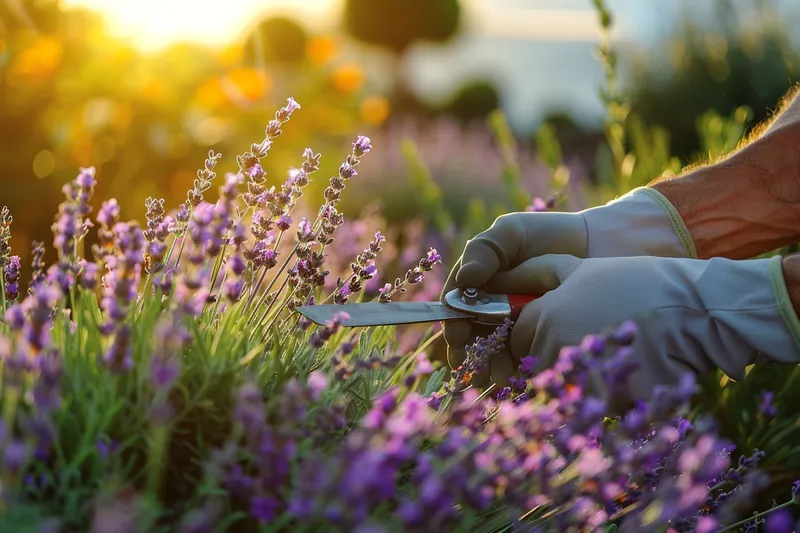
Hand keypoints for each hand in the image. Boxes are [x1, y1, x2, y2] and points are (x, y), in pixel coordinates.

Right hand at [440, 187, 696, 386]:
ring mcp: (515, 324)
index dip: (454, 323)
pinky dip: (517, 369)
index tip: (459, 337)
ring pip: (496, 351)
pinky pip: (523, 356)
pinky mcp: (539, 337)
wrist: (596, 246)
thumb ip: (485, 250)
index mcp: (478, 283)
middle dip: (472, 355)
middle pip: (473, 335)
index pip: (458, 307)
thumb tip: (465, 280)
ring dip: (491, 366)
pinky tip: (517, 379)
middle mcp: (492, 306)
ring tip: (498, 378)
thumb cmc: (549, 233)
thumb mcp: (512, 232)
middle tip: (476, 369)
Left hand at [486, 253, 799, 400]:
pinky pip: (592, 406)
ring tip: (609, 357)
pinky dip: (605, 395)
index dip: (532, 336)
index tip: (556, 331)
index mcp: (545, 316)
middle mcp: (555, 348)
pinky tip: (627, 373)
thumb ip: (537, 272)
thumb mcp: (582, 267)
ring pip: (562, 389)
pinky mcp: (608, 404)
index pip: (517, 339)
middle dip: (554, 360)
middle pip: (536, 366)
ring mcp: (581, 378)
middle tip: (589, 344)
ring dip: (579, 379)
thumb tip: (501, 280)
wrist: (696, 309)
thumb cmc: (637, 283)